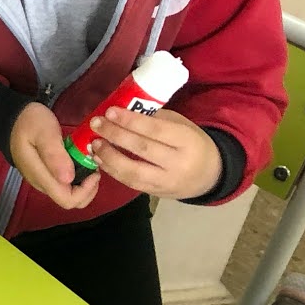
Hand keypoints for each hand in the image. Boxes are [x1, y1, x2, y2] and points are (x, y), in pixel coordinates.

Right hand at [7, 101, 97, 210]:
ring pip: (68, 194)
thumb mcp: (44, 132)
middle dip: (87, 189)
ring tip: (88, 164)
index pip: (67, 200)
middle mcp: (41, 183)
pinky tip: (79, 162)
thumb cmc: (29, 123)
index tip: (93, 172)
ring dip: (83, 184)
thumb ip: (54, 154)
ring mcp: (42, 180)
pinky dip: (77, 178)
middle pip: (69, 201)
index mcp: (40, 176)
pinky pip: (64, 185)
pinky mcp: (44, 175)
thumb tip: (68, 178)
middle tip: (93, 168)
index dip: (85, 191)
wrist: (12, 119)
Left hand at [85, 107, 223, 199]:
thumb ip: (156, 119)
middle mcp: (178, 163)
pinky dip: (112, 170)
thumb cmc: (191, 143)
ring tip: (94, 144)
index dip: (130, 120)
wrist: (210, 175)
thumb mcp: (181, 125)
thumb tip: (123, 111)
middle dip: (114, 135)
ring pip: (133, 171)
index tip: (109, 112)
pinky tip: (100, 159)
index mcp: (188, 140)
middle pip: (141, 149)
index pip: (155, 130)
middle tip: (96, 124)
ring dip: (108, 156)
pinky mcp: (156, 193)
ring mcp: (167, 182)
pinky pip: (131, 183)